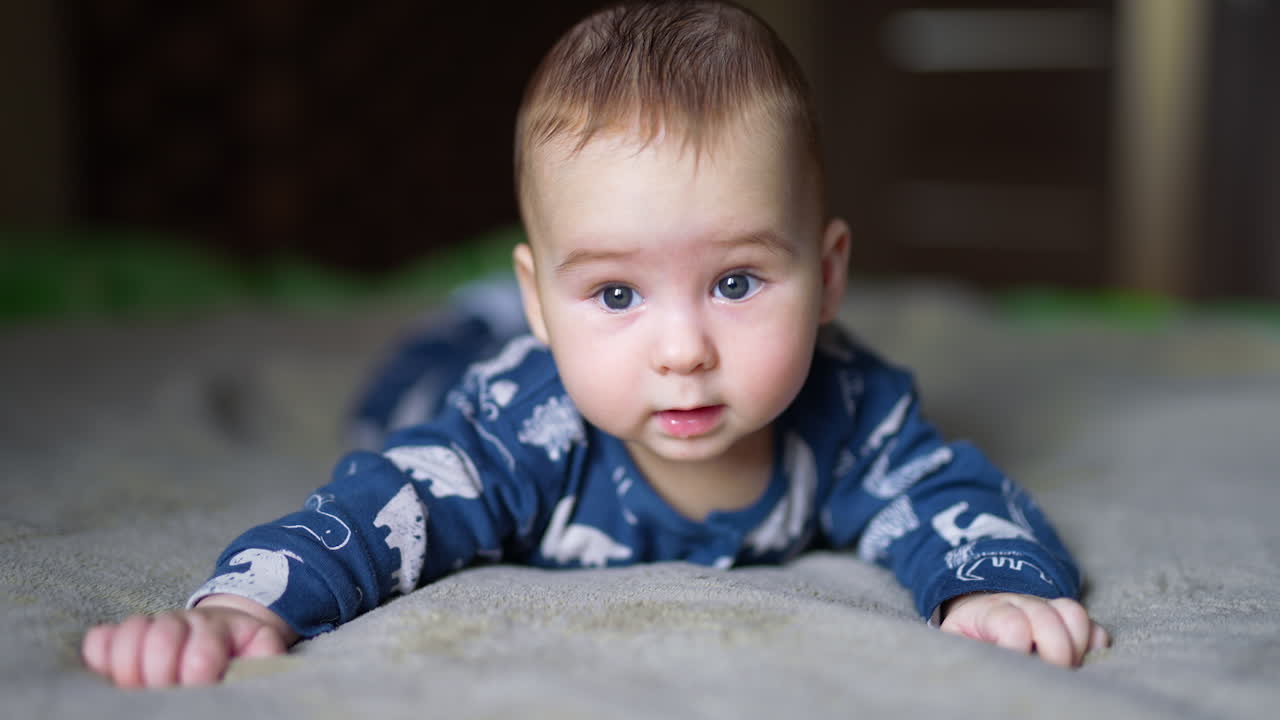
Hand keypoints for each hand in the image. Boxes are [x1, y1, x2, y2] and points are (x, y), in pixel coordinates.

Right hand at [81, 594, 298, 687]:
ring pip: (129, 632)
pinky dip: (99, 658)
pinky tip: (109, 678)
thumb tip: (255, 675)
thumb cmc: (243, 652)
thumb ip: (264, 660)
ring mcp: (154, 625)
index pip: (202, 652)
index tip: (198, 693)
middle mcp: (185, 622)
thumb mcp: (262, 653)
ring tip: (135, 692)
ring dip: (127, 667)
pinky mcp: (127, 635)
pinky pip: (100, 638)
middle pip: (160, 637)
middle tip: (163, 697)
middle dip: (158, 675)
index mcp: (221, 629)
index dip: (196, 677)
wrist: (227, 630)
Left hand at [939, 593, 1109, 667]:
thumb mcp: (955, 640)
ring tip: (1065, 670)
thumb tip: (981, 673)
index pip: (1011, 622)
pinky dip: (1094, 645)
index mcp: (989, 613)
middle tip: (1048, 678)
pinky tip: (1081, 662)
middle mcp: (1020, 604)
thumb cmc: (968, 635)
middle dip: (1054, 652)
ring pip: (1074, 614)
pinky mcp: (1067, 618)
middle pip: (1047, 617)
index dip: (1017, 645)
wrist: (978, 608)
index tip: (1015, 667)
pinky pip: (1092, 625)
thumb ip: (967, 650)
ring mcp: (1047, 607)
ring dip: (1076, 646)